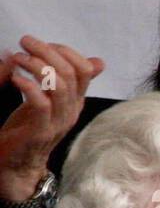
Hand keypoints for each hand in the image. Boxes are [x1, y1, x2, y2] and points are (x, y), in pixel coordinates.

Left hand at [0, 36, 103, 191]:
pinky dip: (27, 85)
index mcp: (75, 101)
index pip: (84, 69)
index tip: (40, 45)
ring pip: (59, 85)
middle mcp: (71, 110)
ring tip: (17, 58)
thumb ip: (67, 80)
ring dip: (36, 65)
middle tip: (24, 42)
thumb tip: (97, 61)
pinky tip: (15, 79)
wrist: (18, 165)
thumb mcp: (52, 100)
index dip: (64, 50)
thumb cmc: (29, 130)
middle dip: (46, 50)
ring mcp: (57, 121)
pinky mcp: (40, 130)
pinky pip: (41, 102)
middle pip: (71, 72)